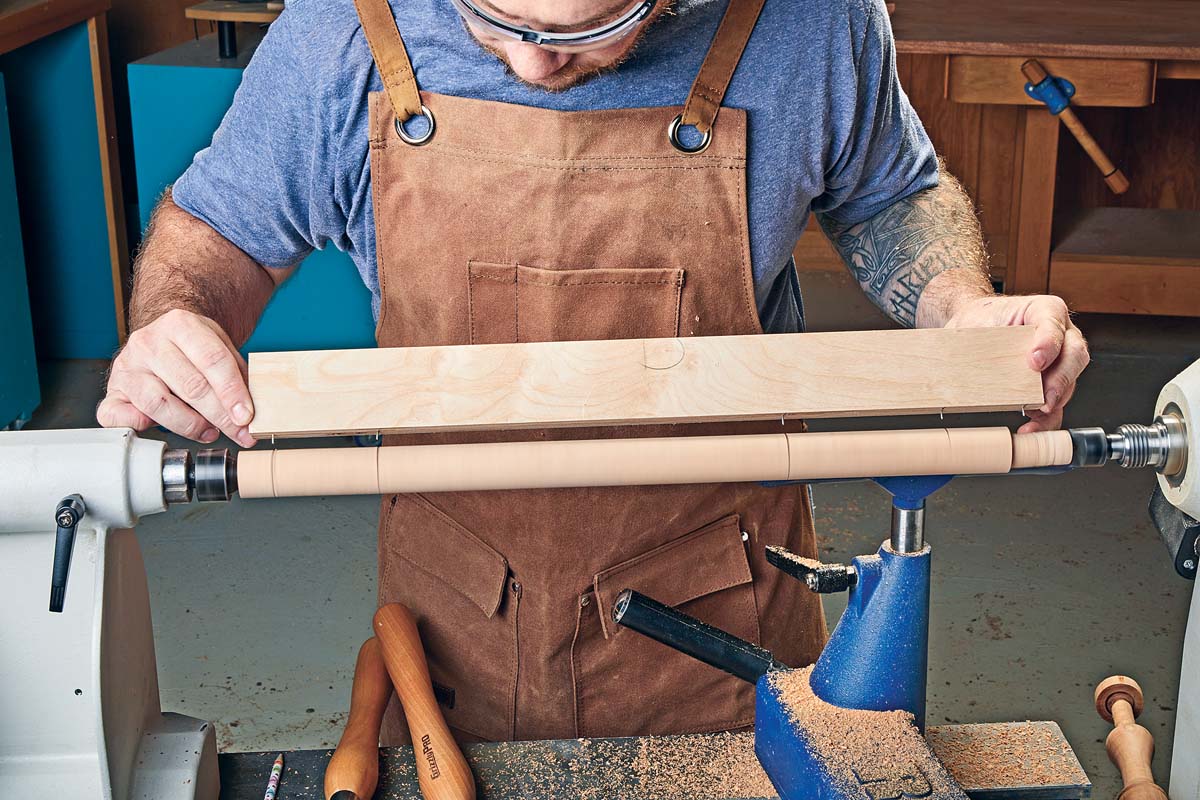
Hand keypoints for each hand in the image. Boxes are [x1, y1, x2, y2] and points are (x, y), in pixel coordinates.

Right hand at [97, 309, 256, 446]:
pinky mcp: (113, 390)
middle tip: (238, 433)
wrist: (160, 336)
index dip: (232, 392)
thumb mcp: (220, 346)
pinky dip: (139, 426)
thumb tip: (249, 413)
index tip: (246, 417)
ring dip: (189, 425)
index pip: (212, 360)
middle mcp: (149, 343)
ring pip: (159, 404)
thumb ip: (236, 374)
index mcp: (180, 325)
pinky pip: (119, 415)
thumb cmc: (193, 347)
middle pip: (190, 385)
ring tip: (208, 431)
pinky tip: (157, 429)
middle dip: (220, 416)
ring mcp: (127, 367)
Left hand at [944, 295, 1089, 432]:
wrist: (976, 326)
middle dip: (1061, 379)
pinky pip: (1057, 402)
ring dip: (1056, 402)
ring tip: (1038, 418)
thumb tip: (954, 363)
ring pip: (1070, 380)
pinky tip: (1033, 427)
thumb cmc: (980, 320)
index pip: (1052, 322)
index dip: (1048, 342)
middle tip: (1044, 398)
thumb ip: (974, 336)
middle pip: (1074, 354)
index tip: (1035, 361)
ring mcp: (1060, 359)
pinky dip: (1048, 418)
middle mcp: (1060, 333)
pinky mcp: (1051, 383)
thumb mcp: (974, 321)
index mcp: (1043, 310)